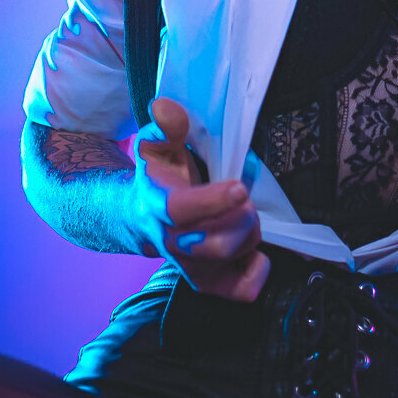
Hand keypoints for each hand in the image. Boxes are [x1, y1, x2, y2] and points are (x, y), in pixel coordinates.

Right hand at [132, 96, 269, 301]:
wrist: (140, 218)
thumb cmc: (160, 176)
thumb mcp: (158, 145)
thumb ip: (166, 126)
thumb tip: (167, 107)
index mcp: (159, 204)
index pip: (181, 210)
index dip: (212, 201)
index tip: (238, 187)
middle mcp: (172, 241)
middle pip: (214, 243)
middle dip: (241, 217)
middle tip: (245, 195)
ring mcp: (189, 266)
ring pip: (231, 261)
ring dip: (249, 233)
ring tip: (245, 213)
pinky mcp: (207, 283)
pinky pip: (241, 290)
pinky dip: (257, 270)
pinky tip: (252, 247)